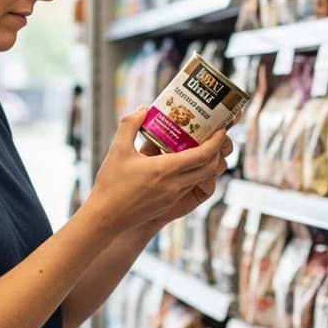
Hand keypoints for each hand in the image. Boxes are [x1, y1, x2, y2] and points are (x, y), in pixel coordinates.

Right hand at [86, 108, 229, 233]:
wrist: (106, 217)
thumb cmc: (110, 184)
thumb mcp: (117, 149)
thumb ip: (130, 125)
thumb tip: (143, 109)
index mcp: (165, 170)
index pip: (203, 155)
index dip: (217, 142)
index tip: (221, 130)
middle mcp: (175, 185)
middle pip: (210, 168)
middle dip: (218, 152)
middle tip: (216, 137)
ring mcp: (173, 196)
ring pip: (202, 178)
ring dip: (208, 164)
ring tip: (203, 147)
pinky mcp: (170, 203)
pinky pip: (190, 186)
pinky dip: (195, 173)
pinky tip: (185, 163)